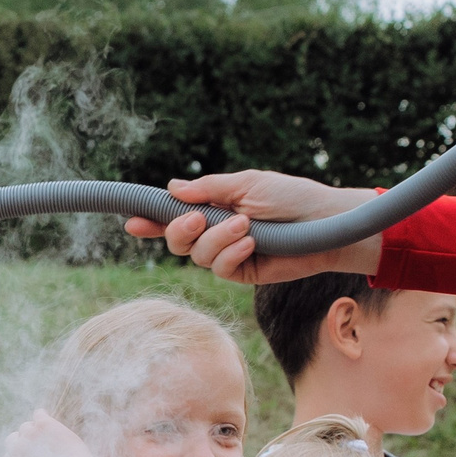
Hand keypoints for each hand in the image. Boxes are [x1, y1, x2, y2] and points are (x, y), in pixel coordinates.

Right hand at [5, 409, 109, 456]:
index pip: (8, 456)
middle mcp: (16, 450)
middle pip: (12, 439)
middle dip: (23, 443)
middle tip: (38, 447)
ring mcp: (29, 435)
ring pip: (26, 427)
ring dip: (35, 431)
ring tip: (49, 438)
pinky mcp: (43, 425)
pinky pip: (38, 414)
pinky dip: (43, 418)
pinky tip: (52, 425)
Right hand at [124, 172, 378, 285]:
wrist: (323, 224)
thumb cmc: (290, 197)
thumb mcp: (246, 184)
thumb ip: (208, 189)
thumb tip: (172, 187)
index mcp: (213, 207)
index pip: (174, 214)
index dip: (152, 219)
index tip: (132, 221)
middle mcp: (215, 231)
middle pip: (176, 240)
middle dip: (179, 231)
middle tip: (197, 219)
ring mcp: (227, 254)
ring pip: (197, 255)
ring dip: (217, 240)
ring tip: (245, 226)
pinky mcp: (242, 272)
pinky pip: (220, 269)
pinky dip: (231, 254)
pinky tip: (250, 244)